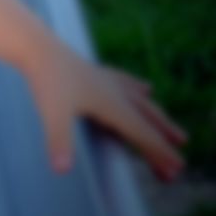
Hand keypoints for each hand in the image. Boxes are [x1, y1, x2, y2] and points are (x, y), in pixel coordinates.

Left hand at [24, 39, 187, 180]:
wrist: (36, 45)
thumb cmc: (46, 79)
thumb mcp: (52, 113)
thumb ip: (59, 142)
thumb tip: (61, 170)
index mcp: (112, 105)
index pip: (142, 134)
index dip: (159, 153)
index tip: (176, 169)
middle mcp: (115, 92)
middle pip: (147, 122)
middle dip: (163, 144)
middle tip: (179, 163)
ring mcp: (106, 80)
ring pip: (141, 103)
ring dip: (158, 120)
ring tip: (176, 132)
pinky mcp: (95, 70)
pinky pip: (125, 82)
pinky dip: (138, 89)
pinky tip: (145, 88)